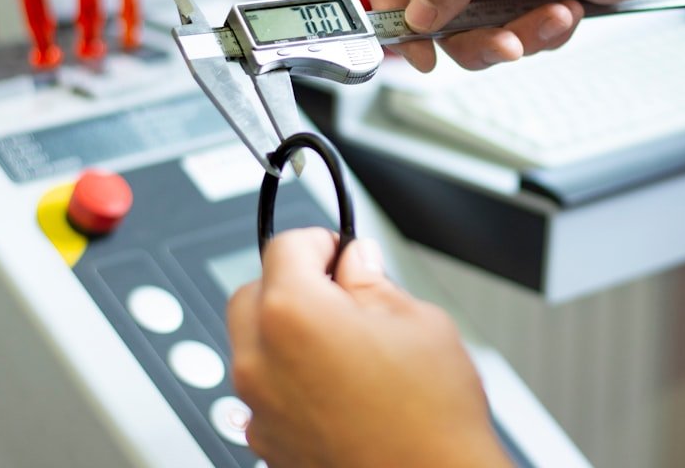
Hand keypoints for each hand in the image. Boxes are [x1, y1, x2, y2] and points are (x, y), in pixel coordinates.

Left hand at [227, 228, 511, 467]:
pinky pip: (263, 391)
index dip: (321, 241)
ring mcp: (258, 408)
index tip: (342, 252)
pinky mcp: (266, 443)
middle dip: (293, 282)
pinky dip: (287, 377)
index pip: (285, 246)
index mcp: (293, 314)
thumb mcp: (418, 321)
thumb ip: (373, 282)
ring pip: (252, 344)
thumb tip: (356, 263)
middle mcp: (260, 361)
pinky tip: (336, 386)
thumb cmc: (431, 418)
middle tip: (342, 292)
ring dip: (285, 331)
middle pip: (254, 292)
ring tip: (344, 343)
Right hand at [366, 0, 660, 71]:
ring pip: (474, 36)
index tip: (422, 51)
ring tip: (551, 15)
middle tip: (506, 40)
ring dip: (514, 37)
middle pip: (432, 19)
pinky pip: (511, 38)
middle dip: (473, 37)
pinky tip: (565, 9)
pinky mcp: (522, 0)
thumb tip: (416, 14)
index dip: (398, 18)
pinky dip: (539, 34)